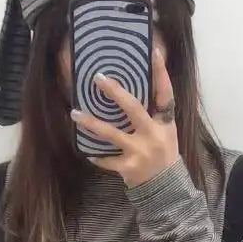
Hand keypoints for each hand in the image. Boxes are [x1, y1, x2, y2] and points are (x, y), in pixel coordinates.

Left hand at [71, 45, 178, 188]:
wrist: (167, 189)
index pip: (165, 94)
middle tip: (98, 78)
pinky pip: (108, 159)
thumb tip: (135, 92)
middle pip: (133, 108)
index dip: (160, 73)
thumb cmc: (164, 155)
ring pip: (111, 133)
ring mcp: (140, 151)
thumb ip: (155, 115)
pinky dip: (97, 156)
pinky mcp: (129, 167)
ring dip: (91, 122)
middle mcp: (153, 134)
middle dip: (115, 92)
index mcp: (166, 123)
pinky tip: (87, 152)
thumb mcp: (167, 133)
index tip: (153, 52)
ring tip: (74, 112)